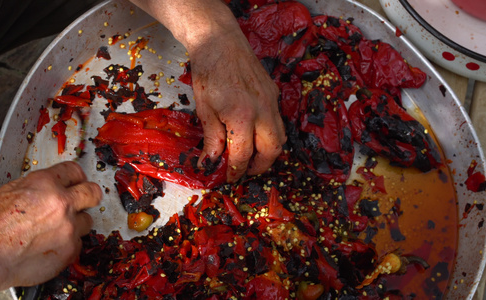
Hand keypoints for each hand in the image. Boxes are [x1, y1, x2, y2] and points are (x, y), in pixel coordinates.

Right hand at [0, 161, 101, 297]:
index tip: (78, 182)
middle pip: (92, 192)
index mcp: (45, 184)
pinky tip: (51, 245)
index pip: (74, 171)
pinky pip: (78, 243)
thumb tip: (51, 187)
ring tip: (57, 230)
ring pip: (87, 221)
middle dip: (89, 196)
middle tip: (85, 200)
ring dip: (76, 224)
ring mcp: (68, 227)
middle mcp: (61, 203)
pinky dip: (68, 245)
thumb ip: (38, 187)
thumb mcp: (11, 191)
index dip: (76, 177)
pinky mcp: (70, 249)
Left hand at [190, 27, 286, 181]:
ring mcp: (271, 101)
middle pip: (272, 151)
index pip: (242, 154)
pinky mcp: (273, 93)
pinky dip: (270, 134)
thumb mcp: (204, 109)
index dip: (235, 170)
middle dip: (260, 166)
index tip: (229, 177)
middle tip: (244, 170)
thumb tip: (211, 162)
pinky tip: (255, 133)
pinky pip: (278, 121)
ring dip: (268, 152)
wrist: (219, 41)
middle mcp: (263, 111)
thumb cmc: (208, 73)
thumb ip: (212, 139)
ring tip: (251, 156)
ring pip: (280, 137)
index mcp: (242, 116)